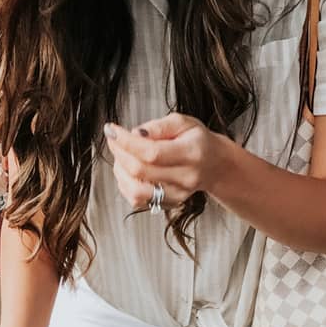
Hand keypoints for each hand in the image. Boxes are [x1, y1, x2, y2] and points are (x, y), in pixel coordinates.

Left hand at [103, 113, 234, 210]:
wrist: (214, 165)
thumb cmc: (196, 140)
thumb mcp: (183, 122)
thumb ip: (159, 126)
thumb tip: (135, 134)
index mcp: (192, 153)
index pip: (152, 152)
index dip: (126, 142)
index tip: (111, 129)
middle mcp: (185, 178)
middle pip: (140, 171)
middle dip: (119, 153)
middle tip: (114, 139)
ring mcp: (177, 195)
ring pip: (136, 191)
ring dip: (120, 171)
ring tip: (122, 155)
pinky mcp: (167, 204)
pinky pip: (137, 200)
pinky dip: (125, 183)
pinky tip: (128, 169)